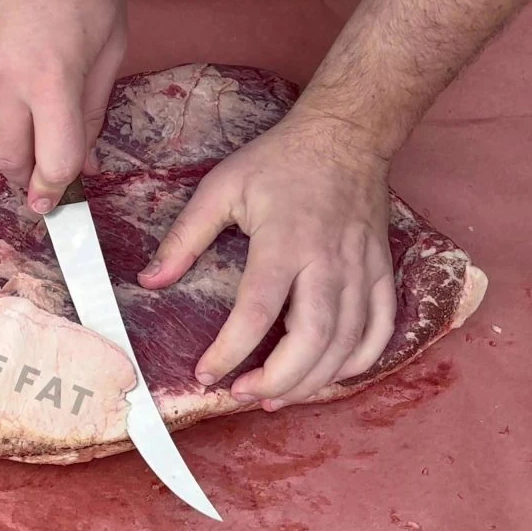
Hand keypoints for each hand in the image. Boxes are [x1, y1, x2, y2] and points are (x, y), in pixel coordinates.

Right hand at [0, 0, 126, 213]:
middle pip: (8, 157)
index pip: (53, 160)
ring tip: (31, 134)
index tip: (61, 200)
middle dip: (28, 179)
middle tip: (44, 185)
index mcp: (50, 79)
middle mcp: (3, 77)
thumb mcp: (109, 46)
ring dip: (7, 142)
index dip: (59, 188)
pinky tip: (12, 95)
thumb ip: (94, 109)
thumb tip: (88, 157)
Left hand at [137, 112, 397, 410]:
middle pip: (313, 339)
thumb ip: (184, 237)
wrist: (346, 134)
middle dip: (278, 380)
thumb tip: (150, 281)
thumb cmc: (279, 161)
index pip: (257, 311)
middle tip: (243, 395)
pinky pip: (380, 329)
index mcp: (284, 241)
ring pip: (348, 344)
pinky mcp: (381, 272)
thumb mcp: (221, 187)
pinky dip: (359, 362)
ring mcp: (361, 269)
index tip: (206, 374)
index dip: (229, 351)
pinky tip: (330, 376)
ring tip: (276, 396)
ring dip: (313, 381)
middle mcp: (328, 262)